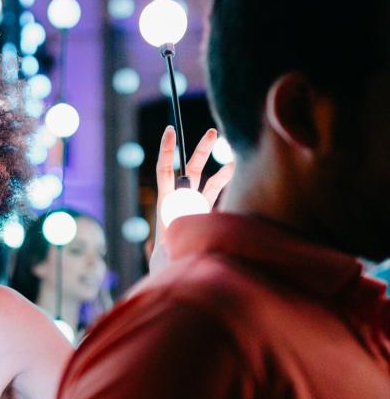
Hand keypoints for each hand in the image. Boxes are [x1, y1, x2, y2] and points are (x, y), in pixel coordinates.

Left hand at [153, 126, 234, 247]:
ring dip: (213, 161)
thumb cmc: (167, 259)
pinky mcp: (202, 209)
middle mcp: (179, 198)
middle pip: (189, 168)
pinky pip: (214, 189)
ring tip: (226, 143)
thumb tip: (188, 223)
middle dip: (200, 150)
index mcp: (166, 203)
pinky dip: (224, 177)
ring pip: (203, 177)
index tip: (170, 131)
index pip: (165, 170)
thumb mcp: (170, 244)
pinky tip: (234, 167)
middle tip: (212, 132)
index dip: (167, 150)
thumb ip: (179, 234)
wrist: (172, 268)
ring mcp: (192, 202)